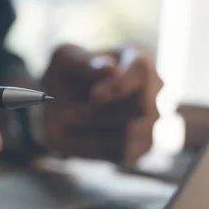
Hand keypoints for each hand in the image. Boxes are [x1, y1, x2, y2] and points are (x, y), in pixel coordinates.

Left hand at [40, 43, 161, 163]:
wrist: (55, 107)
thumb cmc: (64, 77)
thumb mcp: (63, 60)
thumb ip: (83, 61)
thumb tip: (110, 69)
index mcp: (138, 56)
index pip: (142, 70)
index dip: (119, 86)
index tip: (94, 95)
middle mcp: (153, 87)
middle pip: (138, 106)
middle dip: (98, 112)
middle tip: (68, 111)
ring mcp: (150, 118)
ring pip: (129, 133)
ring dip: (91, 130)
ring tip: (70, 119)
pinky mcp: (141, 146)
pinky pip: (123, 152)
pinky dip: (94, 145)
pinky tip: (81, 134)